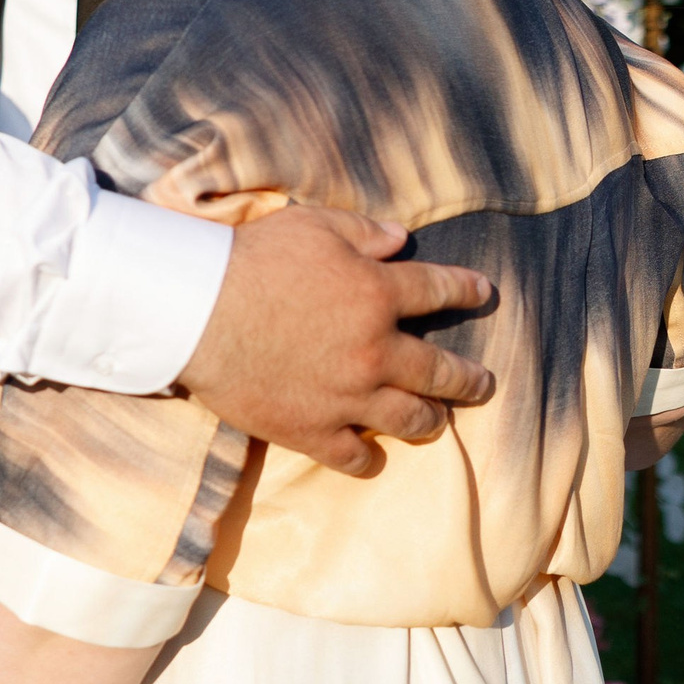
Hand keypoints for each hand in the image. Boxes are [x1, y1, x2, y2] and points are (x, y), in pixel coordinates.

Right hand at [176, 205, 495, 476]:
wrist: (199, 313)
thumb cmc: (253, 260)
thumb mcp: (311, 226)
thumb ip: (362, 232)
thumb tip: (400, 239)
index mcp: (378, 295)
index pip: (439, 290)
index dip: (466, 290)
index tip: (485, 293)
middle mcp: (375, 351)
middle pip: (441, 372)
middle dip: (468, 379)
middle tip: (482, 384)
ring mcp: (347, 397)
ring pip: (410, 419)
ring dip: (430, 420)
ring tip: (435, 421)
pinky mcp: (312, 430)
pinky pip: (356, 457)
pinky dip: (368, 458)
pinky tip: (372, 455)